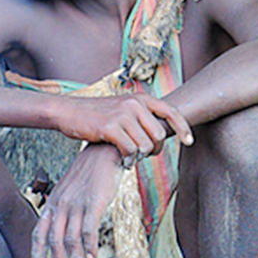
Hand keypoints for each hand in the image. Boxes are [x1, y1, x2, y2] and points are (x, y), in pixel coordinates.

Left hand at [31, 143, 122, 257]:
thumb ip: (66, 205)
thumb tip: (67, 224)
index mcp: (54, 202)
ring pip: (71, 239)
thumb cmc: (91, 170)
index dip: (37, 253)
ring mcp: (77, 204)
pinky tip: (92, 256)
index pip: (39, 232)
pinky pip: (88, 230)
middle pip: (54, 241)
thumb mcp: (71, 187)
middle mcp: (61, 205)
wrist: (105, 150)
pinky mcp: (94, 202)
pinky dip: (89, 246)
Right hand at [55, 93, 193, 160]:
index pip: (171, 112)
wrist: (68, 112)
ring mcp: (122, 114)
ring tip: (129, 156)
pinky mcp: (110, 127)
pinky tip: (122, 159)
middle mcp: (134, 104)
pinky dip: (128, 159)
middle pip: (159, 135)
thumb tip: (161, 134)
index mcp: (141, 98)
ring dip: (138, 156)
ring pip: (145, 145)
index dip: (183, 128)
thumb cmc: (97, 115)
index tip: (189, 142)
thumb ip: (142, 117)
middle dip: (154, 150)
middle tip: (143, 155)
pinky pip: (130, 150)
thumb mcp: (123, 108)